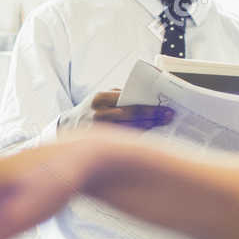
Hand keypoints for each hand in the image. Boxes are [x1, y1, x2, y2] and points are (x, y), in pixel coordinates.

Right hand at [58, 88, 172, 132]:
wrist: (69, 126)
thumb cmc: (91, 109)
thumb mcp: (101, 97)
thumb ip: (120, 95)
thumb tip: (146, 97)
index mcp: (100, 99)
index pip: (129, 102)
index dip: (150, 107)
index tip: (165, 109)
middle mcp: (98, 114)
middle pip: (132, 117)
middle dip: (153, 117)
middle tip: (169, 117)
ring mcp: (99, 130)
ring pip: (130, 131)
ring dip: (148, 128)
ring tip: (162, 125)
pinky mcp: (100, 143)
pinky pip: (124, 141)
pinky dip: (138, 138)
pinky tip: (148, 135)